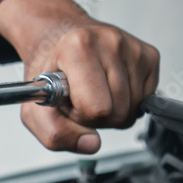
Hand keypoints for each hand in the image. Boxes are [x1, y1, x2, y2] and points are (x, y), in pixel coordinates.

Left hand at [0, 0, 159, 153]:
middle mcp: (109, 42)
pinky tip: (109, 85)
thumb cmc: (48, 68)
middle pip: (119, 112)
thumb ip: (54, 133)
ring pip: (134, 108)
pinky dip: (127, 100)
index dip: (80, 115)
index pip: (96, 108)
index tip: (69, 102)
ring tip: (93, 89)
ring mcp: (133, 48)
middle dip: (97, 115)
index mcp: (77, 48)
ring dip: (112, 108)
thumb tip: (91, 144)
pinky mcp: (149, 55)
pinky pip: (146, 98)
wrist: (57, 38)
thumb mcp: (34, 108)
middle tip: (80, 96)